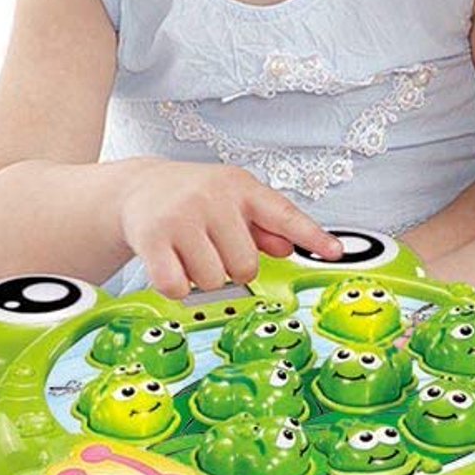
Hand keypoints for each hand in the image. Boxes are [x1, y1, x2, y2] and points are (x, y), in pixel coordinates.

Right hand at [119, 163, 341, 298]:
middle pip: (245, 266)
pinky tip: (171, 264)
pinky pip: (178, 287)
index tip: (335, 252)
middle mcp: (213, 198)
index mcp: (241, 187)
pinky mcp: (153, 238)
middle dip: (231, 268)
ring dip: (202, 278)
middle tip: (213, 249)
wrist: (139, 187)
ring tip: (189, 252)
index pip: (284, 214)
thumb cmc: (193, 197)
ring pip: (212, 280)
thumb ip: (264, 226)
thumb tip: (290, 248)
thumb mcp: (232, 200)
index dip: (312, 236)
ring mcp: (182, 217)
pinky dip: (176, 287)